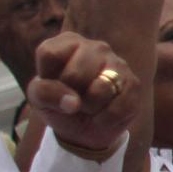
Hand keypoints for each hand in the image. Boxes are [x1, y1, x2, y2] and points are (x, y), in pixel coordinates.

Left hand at [28, 31, 139, 153]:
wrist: (85, 128)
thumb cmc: (59, 105)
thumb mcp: (38, 99)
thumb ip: (44, 93)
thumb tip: (73, 102)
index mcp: (67, 43)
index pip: (49, 54)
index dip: (48, 79)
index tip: (53, 87)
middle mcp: (94, 47)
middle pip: (74, 74)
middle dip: (71, 96)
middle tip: (74, 100)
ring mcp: (117, 63)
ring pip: (100, 89)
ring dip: (90, 109)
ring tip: (90, 107)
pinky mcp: (133, 83)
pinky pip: (118, 107)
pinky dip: (106, 119)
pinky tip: (104, 115)